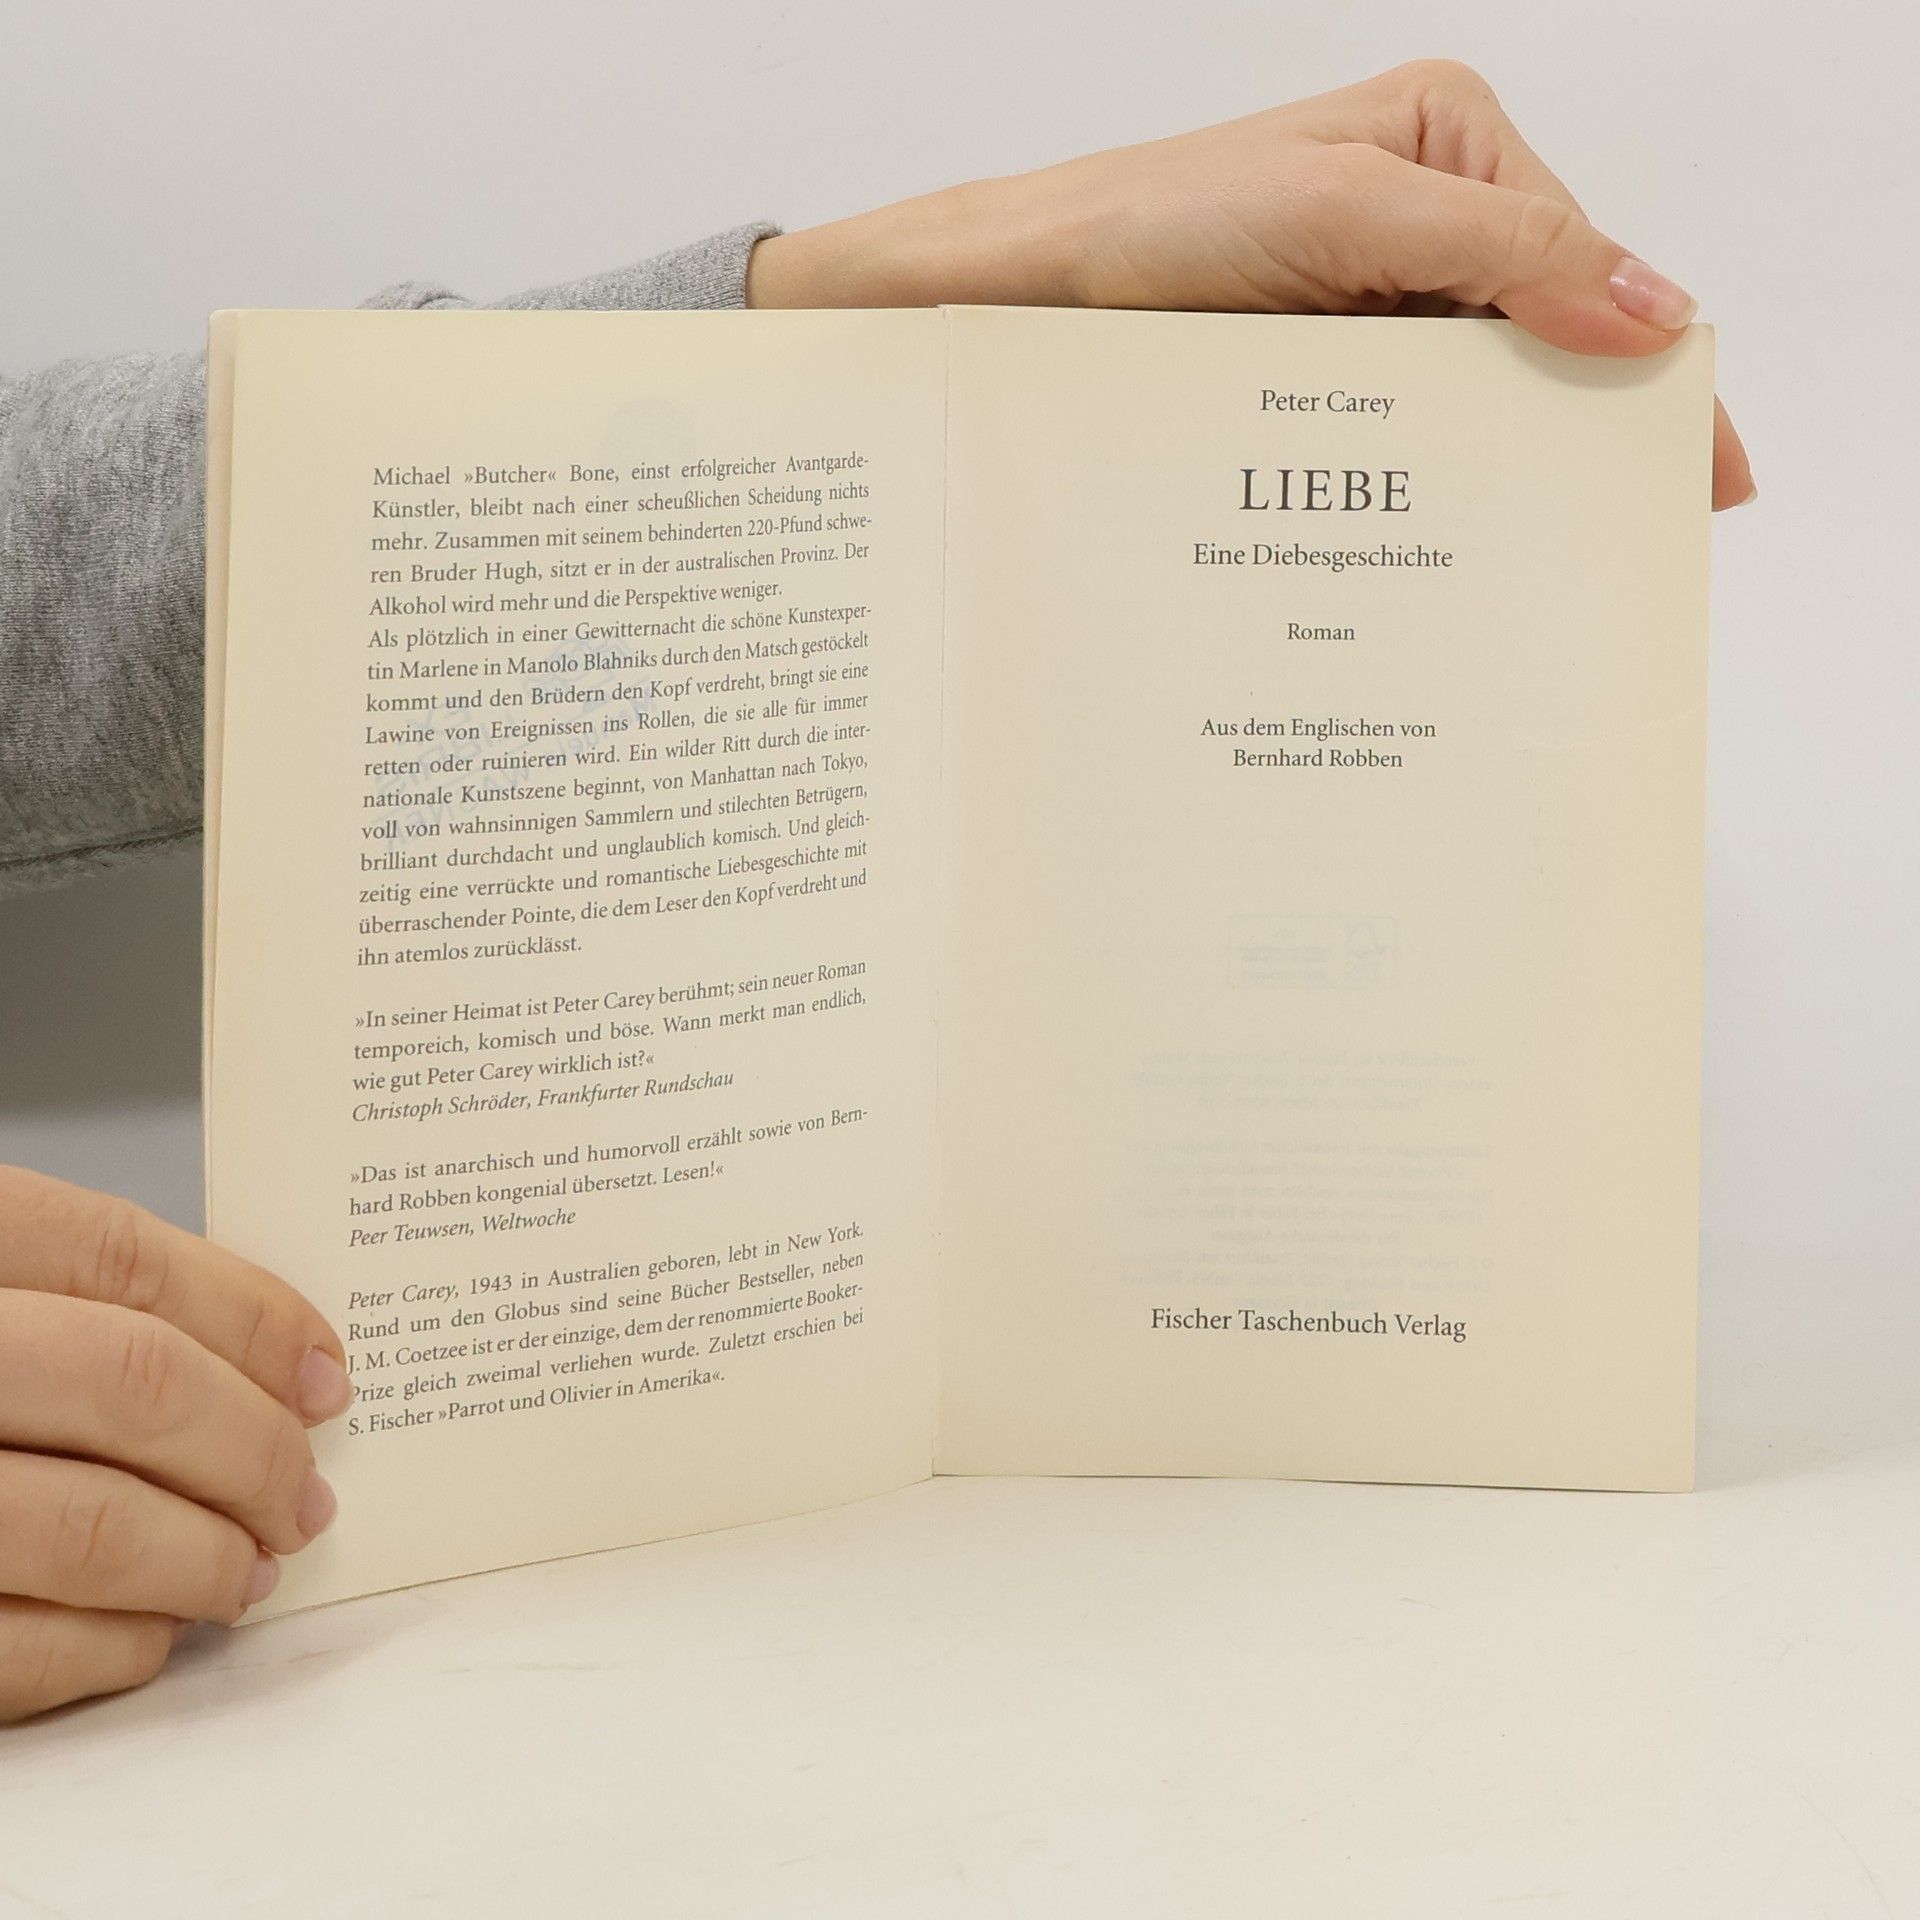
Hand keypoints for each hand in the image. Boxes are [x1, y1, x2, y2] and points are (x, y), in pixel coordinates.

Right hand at [0, 1167, 351, 1721]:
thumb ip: (66, 1300)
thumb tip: (262, 1359)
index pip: (124, 1260)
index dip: (251, 1317)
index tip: (326, 1371)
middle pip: (135, 1386)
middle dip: (254, 1448)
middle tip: (306, 1490)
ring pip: (90, 1525)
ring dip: (203, 1558)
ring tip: (251, 1566)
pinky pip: (14, 1649)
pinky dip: (111, 1647)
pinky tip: (152, 1634)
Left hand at [746, 59, 1753, 508]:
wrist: (1005, 299)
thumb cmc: (1147, 224)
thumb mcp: (1341, 212)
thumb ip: (1504, 252)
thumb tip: (1654, 310)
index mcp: (1448, 143)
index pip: (1585, 262)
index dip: (1645, 368)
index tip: (1698, 475)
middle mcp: (1415, 219)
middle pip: (1535, 338)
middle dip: (1577, 433)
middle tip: (1625, 547)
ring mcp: (1359, 303)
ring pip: (1466, 398)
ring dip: (1495, 475)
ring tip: (1540, 570)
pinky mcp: (1308, 374)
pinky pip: (1394, 434)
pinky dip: (1418, 486)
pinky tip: (1440, 547)